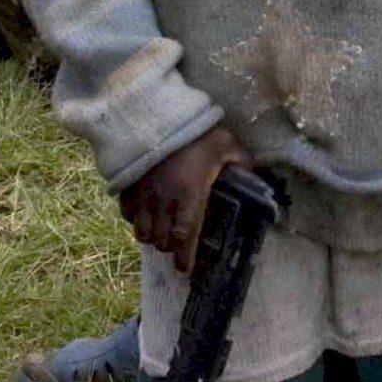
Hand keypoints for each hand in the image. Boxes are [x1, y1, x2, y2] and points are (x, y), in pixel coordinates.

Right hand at [123, 122, 247, 261]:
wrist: (157, 111)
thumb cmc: (196, 130)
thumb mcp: (228, 144)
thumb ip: (242, 164)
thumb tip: (254, 180)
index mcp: (190, 193)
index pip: (185, 236)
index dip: (185, 258)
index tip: (185, 270)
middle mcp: (163, 199)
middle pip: (162, 240)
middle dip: (170, 246)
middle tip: (178, 242)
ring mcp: (141, 193)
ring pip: (141, 232)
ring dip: (151, 235)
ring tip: (161, 229)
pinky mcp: (126, 185)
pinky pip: (126, 214)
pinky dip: (135, 219)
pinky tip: (145, 212)